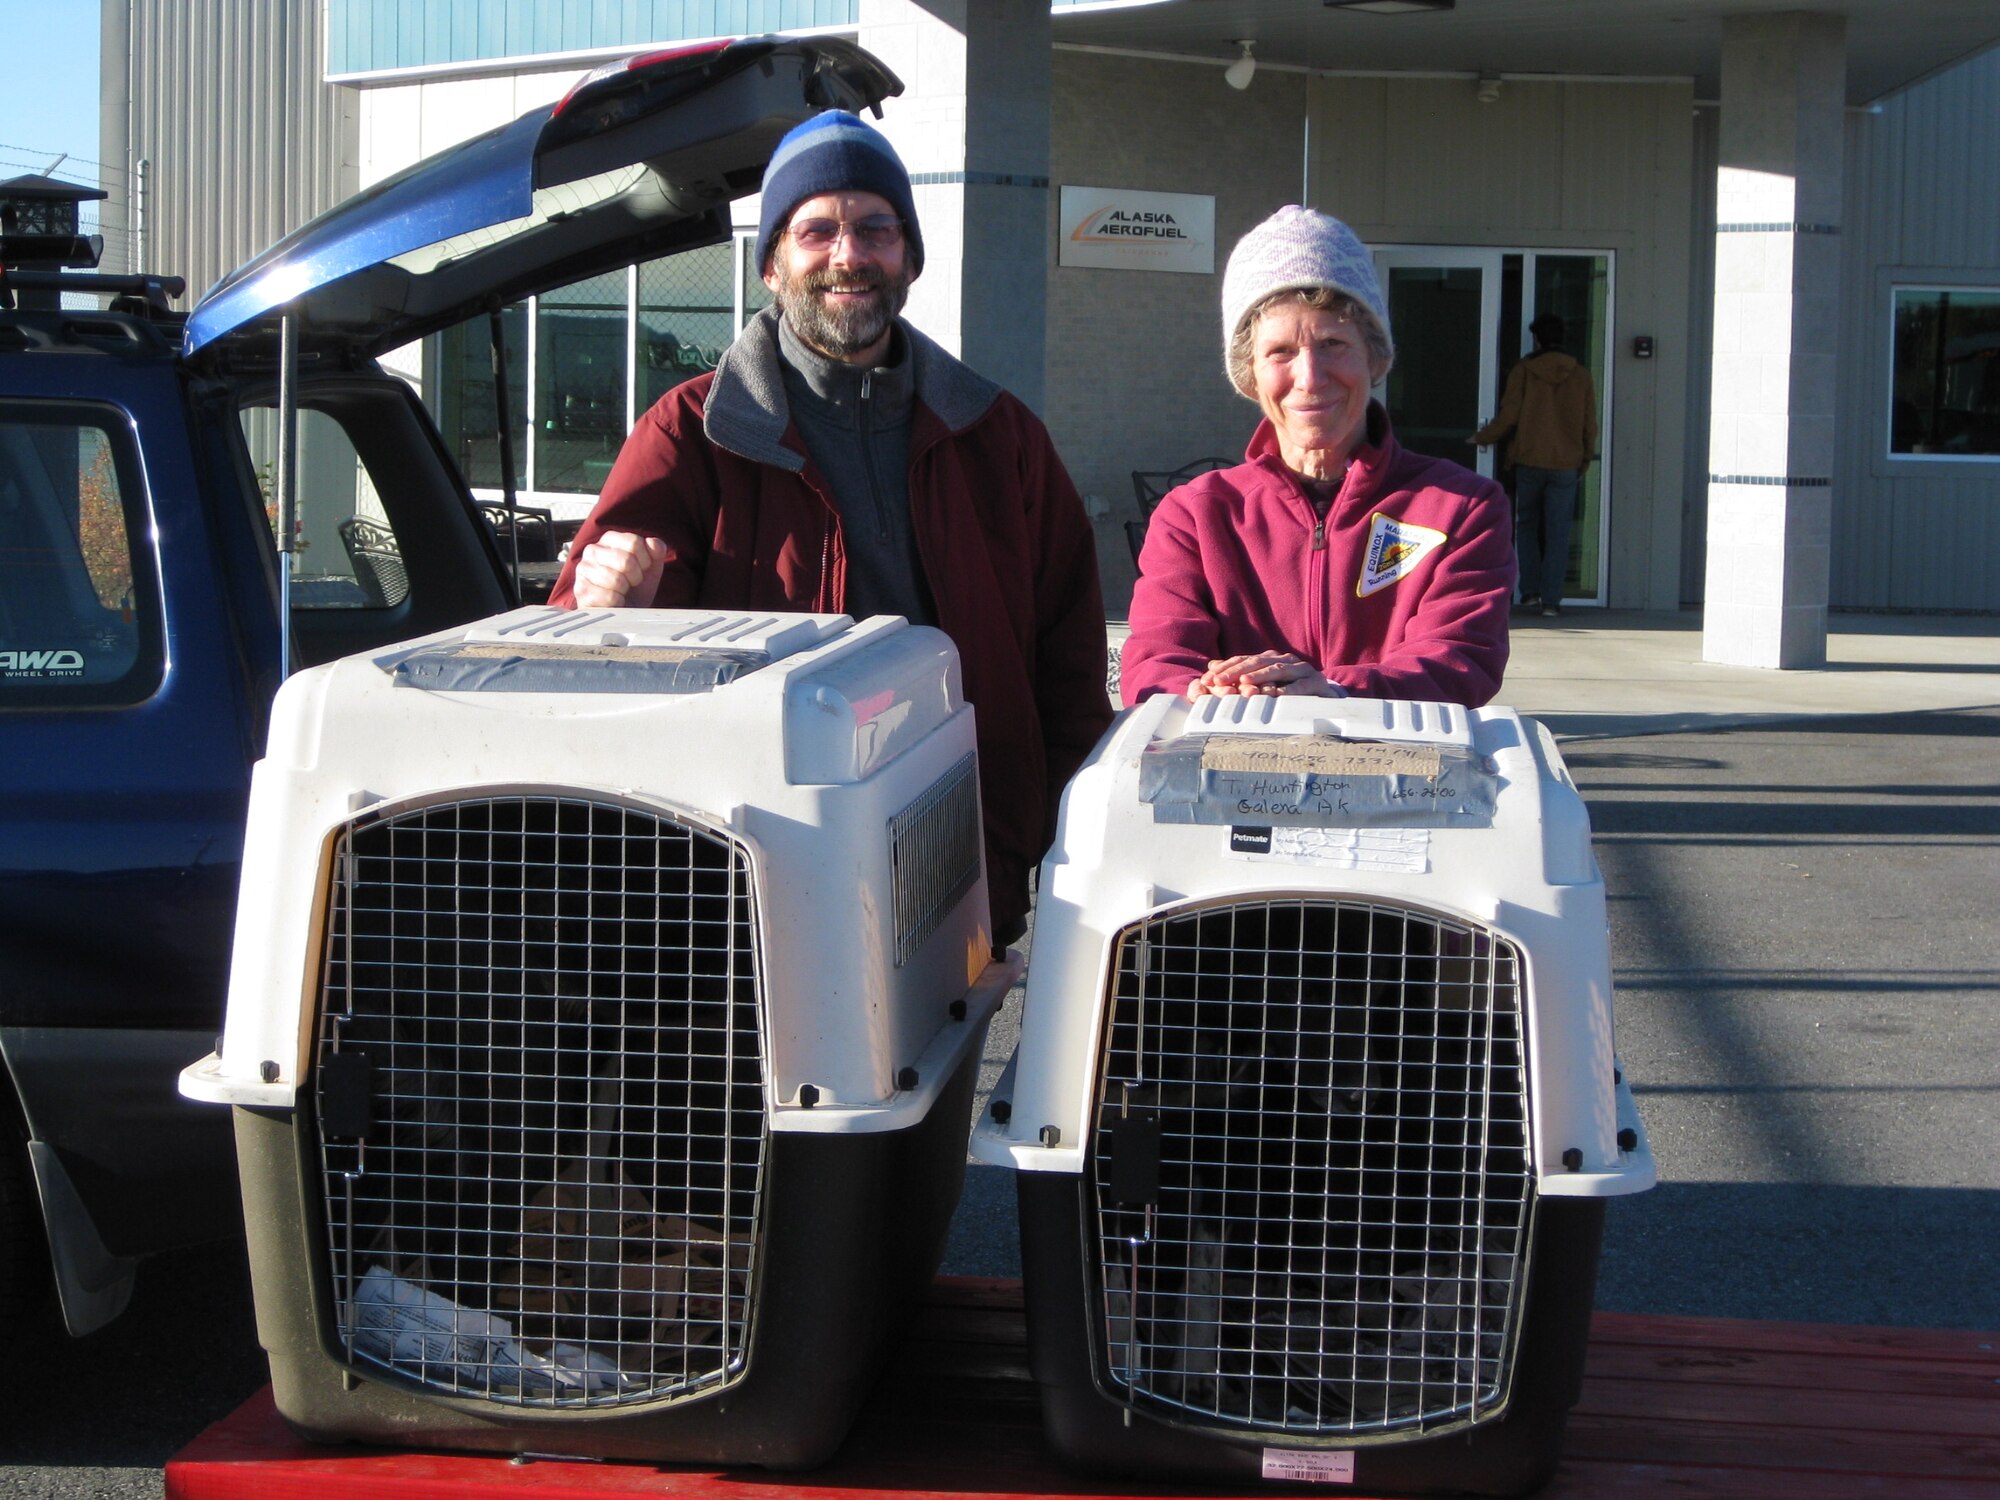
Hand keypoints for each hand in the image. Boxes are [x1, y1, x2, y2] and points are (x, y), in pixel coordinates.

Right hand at [570, 530, 666, 608]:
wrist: (623, 614)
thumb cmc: (635, 588)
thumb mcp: (651, 568)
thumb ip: (656, 551)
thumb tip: (653, 542)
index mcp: (610, 539)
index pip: (634, 542)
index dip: (645, 560)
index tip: (642, 569)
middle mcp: (593, 550)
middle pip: (626, 561)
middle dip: (636, 577)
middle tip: (631, 583)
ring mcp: (584, 570)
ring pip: (616, 580)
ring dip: (625, 591)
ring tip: (621, 592)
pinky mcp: (581, 591)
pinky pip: (609, 597)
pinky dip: (617, 603)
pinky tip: (613, 601)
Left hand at [1186, 651, 1343, 699]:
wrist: (1325, 697)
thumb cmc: (1290, 690)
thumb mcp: (1264, 682)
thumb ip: (1239, 673)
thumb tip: (1211, 665)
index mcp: (1271, 659)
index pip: (1243, 660)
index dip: (1224, 668)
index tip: (1206, 679)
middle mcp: (1285, 660)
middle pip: (1257, 662)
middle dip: (1236, 671)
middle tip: (1218, 681)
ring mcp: (1302, 669)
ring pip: (1278, 670)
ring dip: (1260, 676)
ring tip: (1244, 683)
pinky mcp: (1317, 682)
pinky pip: (1301, 686)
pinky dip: (1289, 690)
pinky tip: (1277, 695)